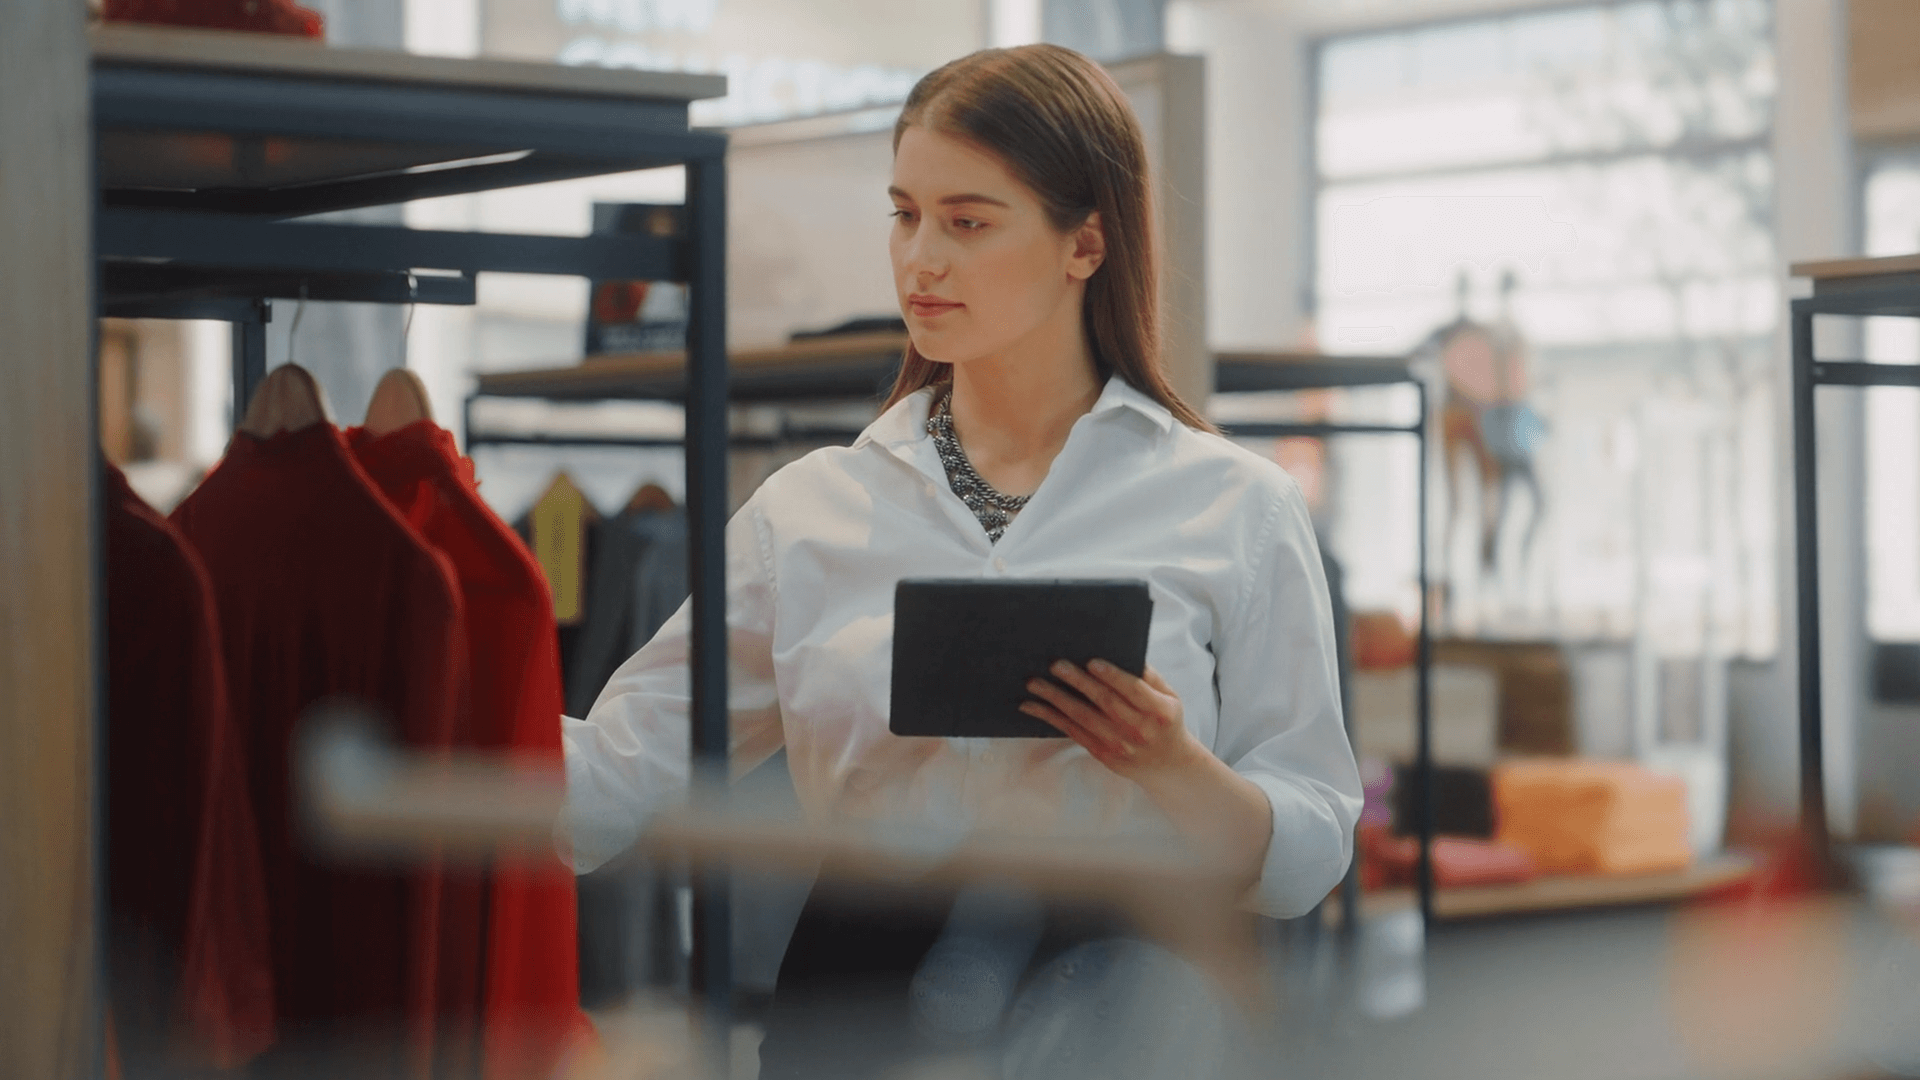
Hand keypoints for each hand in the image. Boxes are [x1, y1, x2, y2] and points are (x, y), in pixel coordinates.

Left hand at [1021, 660, 1198, 778]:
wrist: (1168, 765)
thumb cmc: (1165, 721)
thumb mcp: (1170, 697)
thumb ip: (1149, 677)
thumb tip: (1122, 653)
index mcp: (1160, 711)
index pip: (1134, 690)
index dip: (1113, 676)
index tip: (1092, 662)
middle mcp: (1140, 730)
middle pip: (1105, 702)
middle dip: (1078, 682)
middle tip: (1056, 665)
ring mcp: (1120, 745)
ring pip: (1083, 718)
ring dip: (1056, 699)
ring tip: (1035, 683)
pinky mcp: (1103, 754)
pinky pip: (1073, 732)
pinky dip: (1051, 718)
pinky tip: (1033, 706)